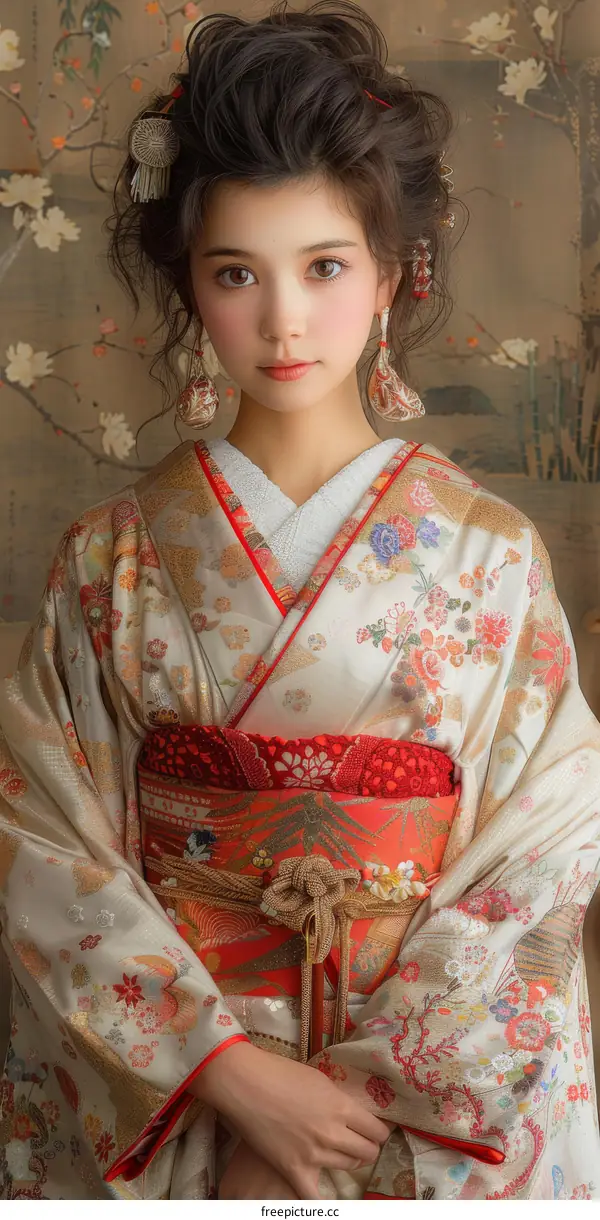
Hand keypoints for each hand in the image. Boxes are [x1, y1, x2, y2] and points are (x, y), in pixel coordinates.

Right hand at [190, 1041, 389, 1197]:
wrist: (246, 1084)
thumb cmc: (281, 1073)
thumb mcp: (319, 1080)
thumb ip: (337, 1100)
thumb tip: (350, 1113)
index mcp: (342, 1107)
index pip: (376, 1130)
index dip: (380, 1132)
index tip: (377, 1132)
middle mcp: (333, 1133)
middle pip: (367, 1152)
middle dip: (369, 1148)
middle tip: (363, 1144)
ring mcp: (314, 1154)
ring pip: (347, 1167)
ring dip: (349, 1161)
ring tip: (344, 1155)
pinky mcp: (293, 1169)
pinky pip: (314, 1196)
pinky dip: (322, 1199)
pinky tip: (327, 1198)